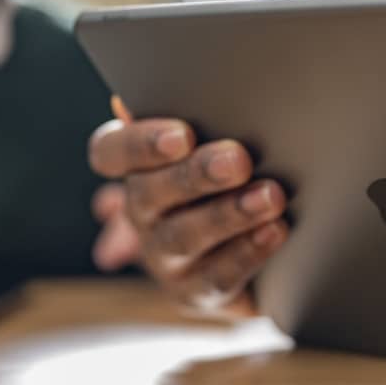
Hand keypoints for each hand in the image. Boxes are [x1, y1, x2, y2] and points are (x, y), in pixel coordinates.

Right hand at [89, 117, 289, 315]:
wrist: (251, 252)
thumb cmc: (227, 177)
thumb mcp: (211, 143)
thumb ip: (200, 116)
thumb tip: (160, 93)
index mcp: (135, 167)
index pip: (109, 152)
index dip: (139, 144)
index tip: (181, 135)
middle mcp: (141, 212)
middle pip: (149, 193)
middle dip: (195, 175)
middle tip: (238, 160)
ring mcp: (163, 257)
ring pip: (183, 236)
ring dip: (228, 214)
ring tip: (271, 196)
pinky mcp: (194, 292)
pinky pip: (215, 276)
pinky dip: (247, 252)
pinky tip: (275, 231)